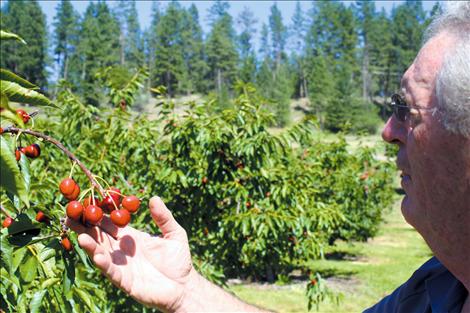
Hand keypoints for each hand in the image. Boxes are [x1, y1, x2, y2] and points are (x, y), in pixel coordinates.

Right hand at [66, 196, 192, 310]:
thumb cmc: (178, 260)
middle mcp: (121, 250)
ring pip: (101, 253)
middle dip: (85, 227)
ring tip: (80, 236)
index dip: (99, 213)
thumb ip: (163, 217)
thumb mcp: (174, 233)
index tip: (85, 201)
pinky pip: (111, 271)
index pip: (110, 222)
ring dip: (90, 245)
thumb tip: (153, 198)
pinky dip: (103, 263)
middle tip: (70, 216)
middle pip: (99, 236)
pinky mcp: (125, 281)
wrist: (184, 287)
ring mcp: (121, 265)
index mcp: (130, 236)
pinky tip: (97, 255)